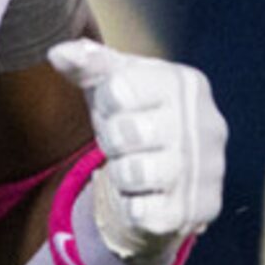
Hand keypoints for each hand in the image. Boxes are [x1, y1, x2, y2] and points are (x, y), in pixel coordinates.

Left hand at [45, 38, 225, 261]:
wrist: (175, 182)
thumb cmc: (141, 121)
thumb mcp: (116, 86)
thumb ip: (90, 64)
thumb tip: (58, 53)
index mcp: (187, 85)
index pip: (120, 87)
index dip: (107, 104)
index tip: (122, 110)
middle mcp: (206, 125)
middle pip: (124, 131)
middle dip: (113, 140)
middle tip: (127, 144)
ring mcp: (205, 171)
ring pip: (131, 173)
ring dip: (122, 175)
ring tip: (137, 169)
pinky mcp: (195, 211)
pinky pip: (139, 211)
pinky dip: (132, 206)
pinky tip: (148, 196)